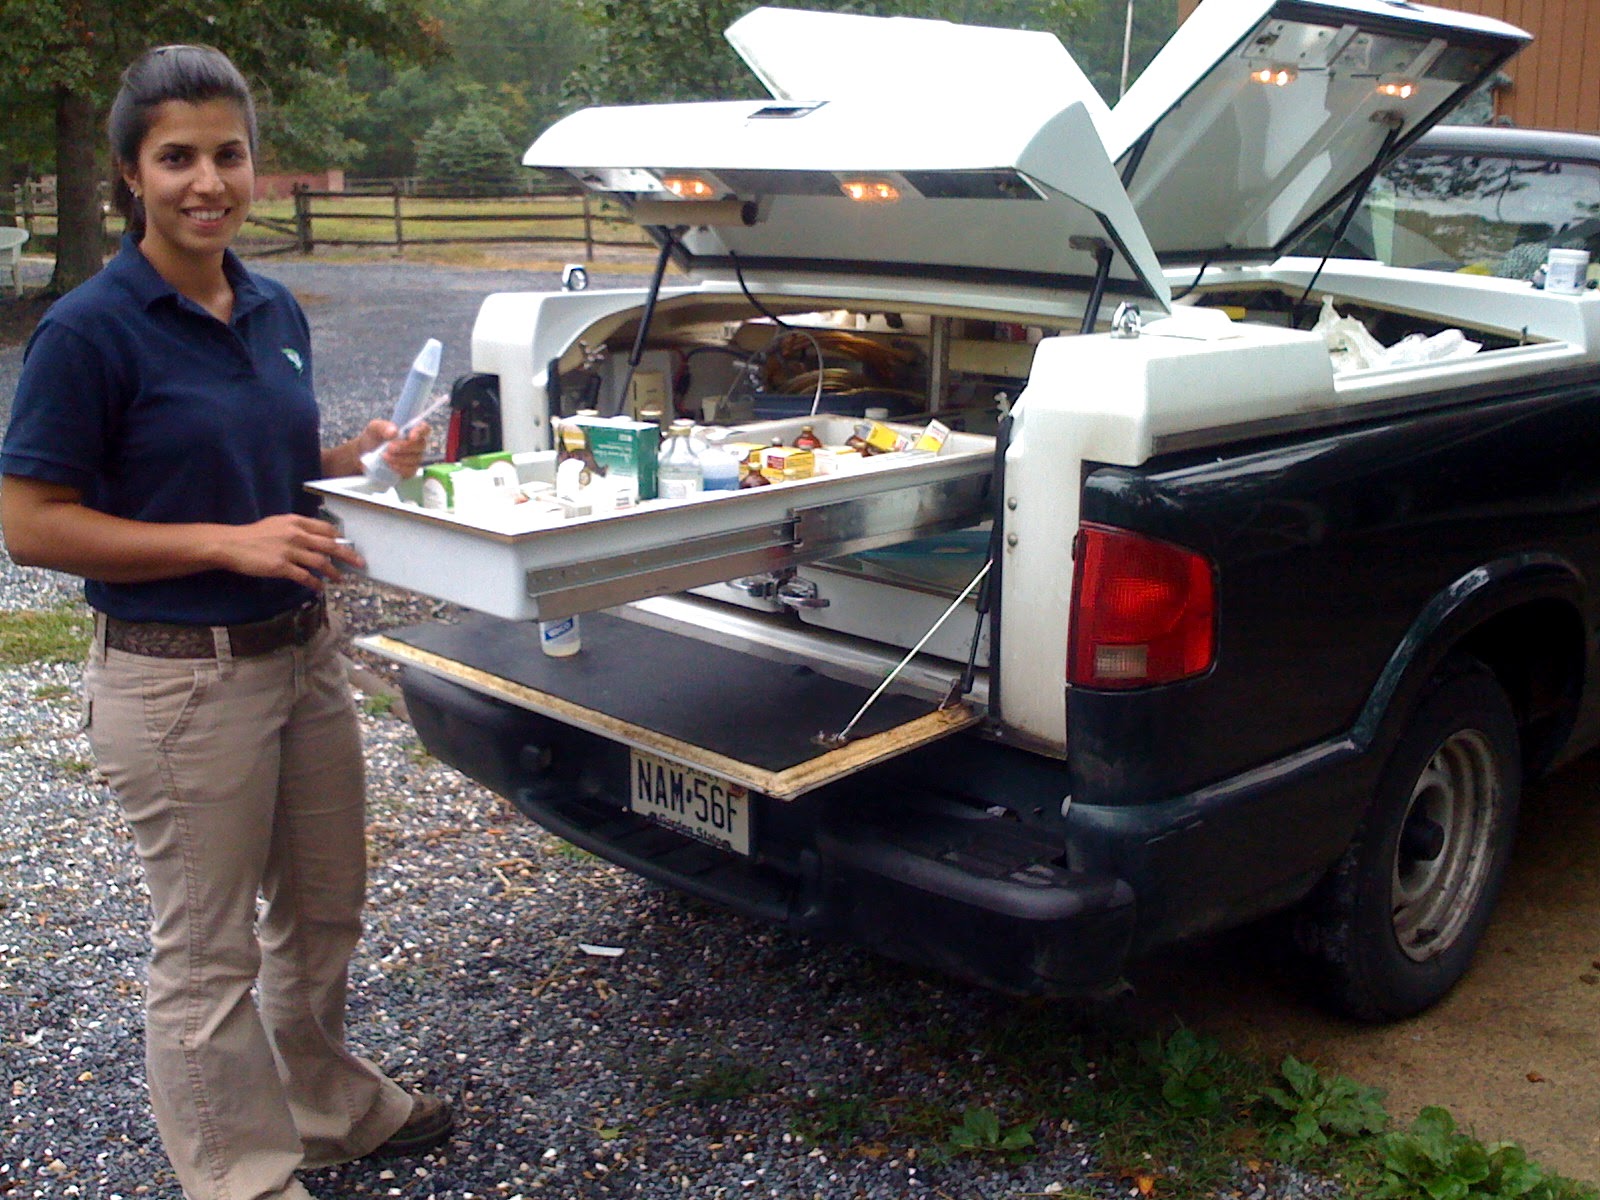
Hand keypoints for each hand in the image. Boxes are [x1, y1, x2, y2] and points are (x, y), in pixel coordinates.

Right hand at [216, 514, 364, 589]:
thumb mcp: (277, 524)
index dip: (339, 538)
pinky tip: (320, 588)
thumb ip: (296, 529)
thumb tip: (314, 537)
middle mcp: (296, 534)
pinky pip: (305, 576)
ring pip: (320, 562)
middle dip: (348, 555)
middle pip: (330, 545)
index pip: (325, 529)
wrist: (230, 544)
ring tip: (341, 580)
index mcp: (296, 522)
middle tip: (360, 564)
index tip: (347, 545)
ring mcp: (289, 551)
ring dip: (334, 573)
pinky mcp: (281, 566)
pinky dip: (316, 583)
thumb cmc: (253, 535)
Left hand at [356, 416, 431, 479]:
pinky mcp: (410, 470)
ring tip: (384, 456)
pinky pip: (410, 471)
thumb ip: (383, 427)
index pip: (424, 428)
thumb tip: (394, 432)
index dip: (421, 432)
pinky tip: (389, 465)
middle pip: (421, 445)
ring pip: (415, 459)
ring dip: (399, 458)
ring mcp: (415, 458)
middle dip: (405, 447)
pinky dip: (399, 468)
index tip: (411, 437)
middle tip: (389, 447)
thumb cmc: (373, 438)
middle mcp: (416, 444)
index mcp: (411, 430)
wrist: (365, 455)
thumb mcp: (374, 428)